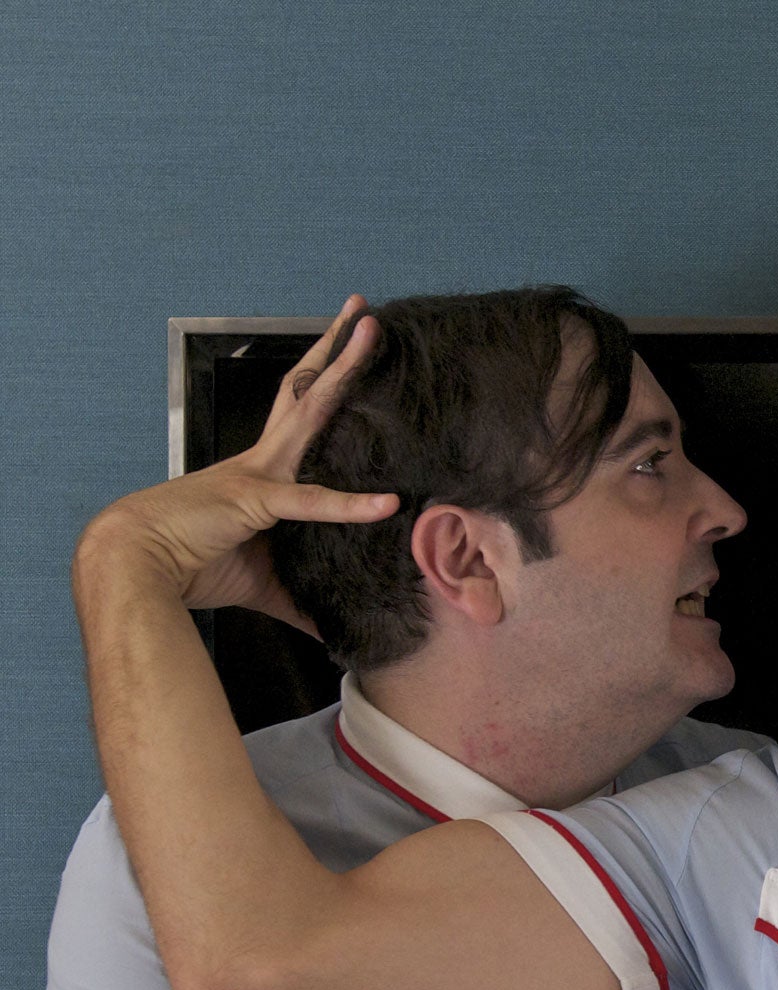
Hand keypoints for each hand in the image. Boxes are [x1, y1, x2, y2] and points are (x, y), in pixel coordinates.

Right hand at [78, 297, 397, 625]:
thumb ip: (300, 604)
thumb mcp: (262, 585)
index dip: (329, 388)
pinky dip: (349, 506)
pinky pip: (309, 502)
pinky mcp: (256, 502)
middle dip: (338, 352)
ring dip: (342, 371)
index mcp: (264, 472)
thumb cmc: (191, 564)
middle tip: (366, 311)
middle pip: (309, 391)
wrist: (135, 565)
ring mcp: (260, 473)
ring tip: (370, 330)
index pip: (304, 418)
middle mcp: (264, 460)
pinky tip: (387, 503)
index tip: (351, 358)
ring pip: (310, 410)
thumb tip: (331, 634)